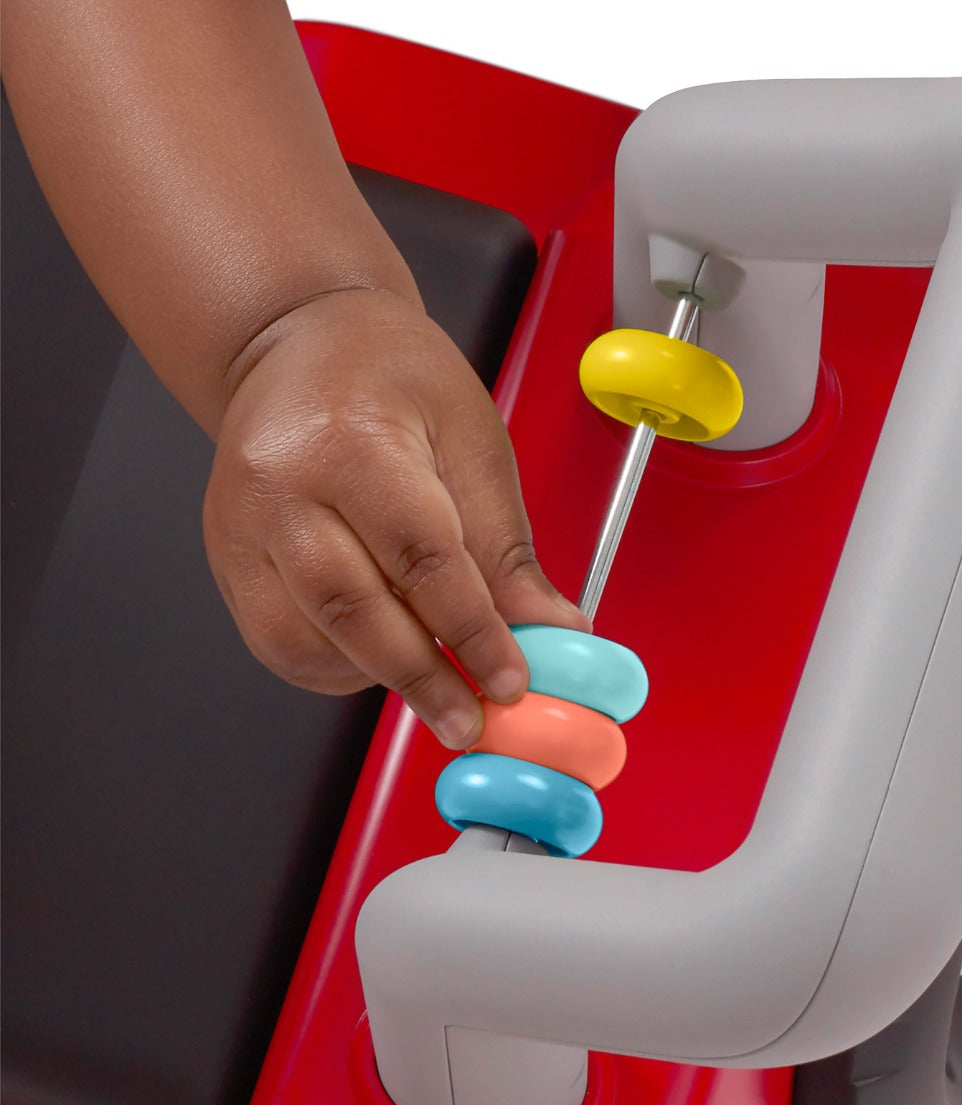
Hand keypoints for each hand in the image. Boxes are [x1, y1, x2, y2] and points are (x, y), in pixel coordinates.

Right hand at [204, 287, 588, 748]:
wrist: (299, 344)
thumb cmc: (389, 374)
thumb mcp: (471, 438)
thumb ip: (504, 544)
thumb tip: (548, 627)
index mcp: (347, 440)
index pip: (419, 557)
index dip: (471, 631)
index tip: (511, 679)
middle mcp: (277, 487)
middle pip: (353, 611)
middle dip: (424, 679)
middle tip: (472, 719)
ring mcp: (240, 528)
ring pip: (305, 640)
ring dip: (379, 678)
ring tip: (436, 687)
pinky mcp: (228, 559)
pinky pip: (279, 642)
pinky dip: (337, 668)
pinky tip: (382, 658)